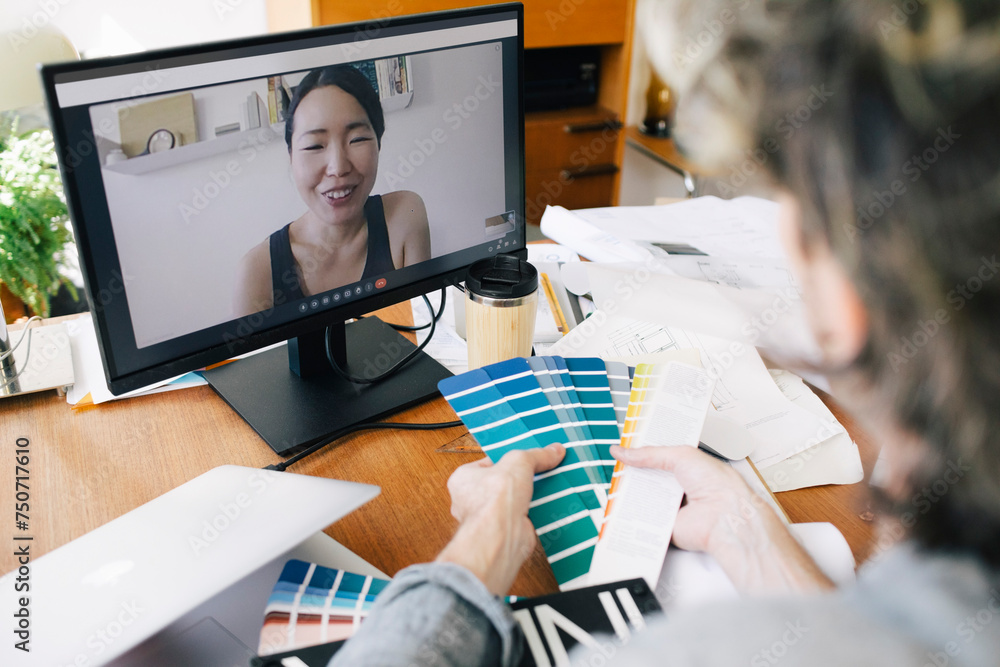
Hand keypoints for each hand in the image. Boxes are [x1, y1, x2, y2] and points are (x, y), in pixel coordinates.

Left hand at [436, 444, 564, 595]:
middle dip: (521, 478)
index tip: (525, 454)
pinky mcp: (504, 531)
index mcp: (464, 479)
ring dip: (530, 494)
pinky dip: (536, 511)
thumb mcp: (519, 461)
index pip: (488, 462)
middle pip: (502, 482)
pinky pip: (523, 516)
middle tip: (538, 470)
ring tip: (546, 484)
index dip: (507, 458)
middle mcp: (472, 500)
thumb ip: (536, 455)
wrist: (501, 535)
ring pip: (513, 500)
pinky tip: (548, 502)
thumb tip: (553, 450)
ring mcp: (488, 518)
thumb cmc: (494, 500)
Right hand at [610, 444, 833, 592]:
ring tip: (614, 481)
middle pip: (649, 478)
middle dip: (633, 472)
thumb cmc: (717, 484)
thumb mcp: (681, 455)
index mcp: (687, 468)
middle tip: (616, 464)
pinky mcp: (666, 525)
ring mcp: (672, 507)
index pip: (659, 458)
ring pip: (643, 498)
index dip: (642, 453)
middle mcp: (679, 487)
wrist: (725, 518)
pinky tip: (621, 505)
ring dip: (631, 492)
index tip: (624, 448)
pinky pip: (645, 519)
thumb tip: (623, 451)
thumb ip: (650, 454)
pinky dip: (633, 514)